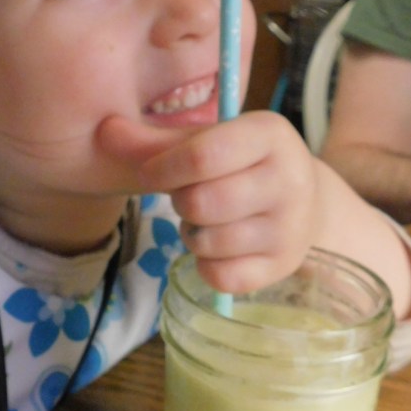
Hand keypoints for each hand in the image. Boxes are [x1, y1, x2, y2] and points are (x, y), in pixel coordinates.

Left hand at [97, 111, 318, 291]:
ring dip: (192, 234)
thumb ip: (153, 141)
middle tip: (188, 197)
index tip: (149, 174)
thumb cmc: (242, 164)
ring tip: (207, 220)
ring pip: (209, 242)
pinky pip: (221, 276)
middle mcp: (289, 179)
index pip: (201, 156)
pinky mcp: (284, 266)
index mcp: (269, 134)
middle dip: (180, 203)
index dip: (161, 169)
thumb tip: (104, 133)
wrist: (306, 202)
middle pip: (201, 203)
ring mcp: (290, 227)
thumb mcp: (206, 140)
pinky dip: (206, 265)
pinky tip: (218, 247)